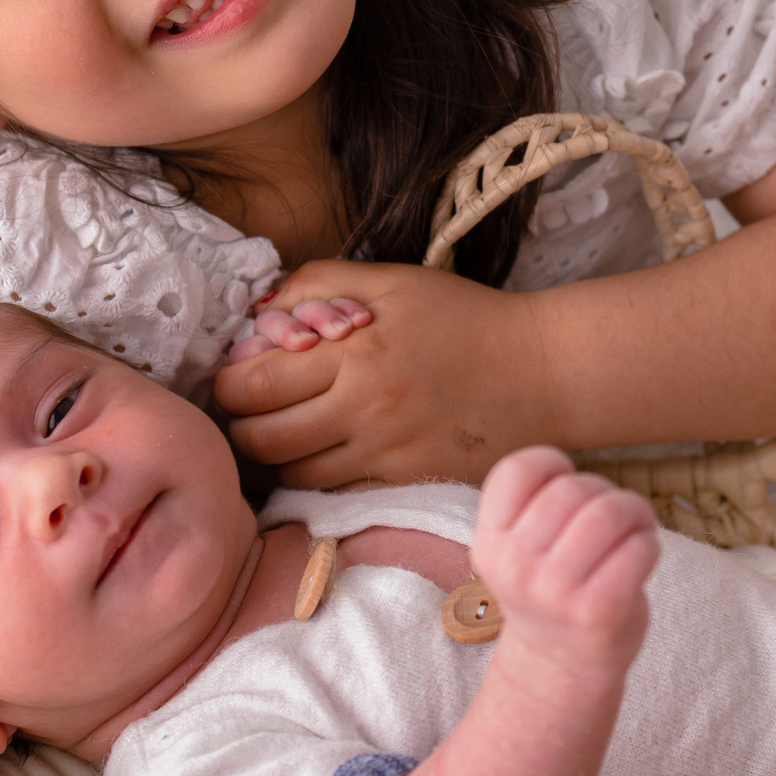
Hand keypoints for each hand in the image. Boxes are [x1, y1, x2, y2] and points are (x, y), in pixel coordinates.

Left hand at [213, 262, 552, 486]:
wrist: (545, 372)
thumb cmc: (466, 319)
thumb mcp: (394, 281)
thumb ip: (320, 283)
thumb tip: (259, 310)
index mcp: (355, 352)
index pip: (250, 386)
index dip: (230, 383)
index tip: (241, 373)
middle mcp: (366, 409)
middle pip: (262, 440)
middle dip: (243, 426)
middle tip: (255, 410)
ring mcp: (387, 454)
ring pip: (294, 475)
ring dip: (281, 456)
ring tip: (295, 430)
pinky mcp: (409, 484)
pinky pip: (338, 494)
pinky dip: (323, 478)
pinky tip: (334, 452)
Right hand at [471, 447, 659, 674]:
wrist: (557, 666)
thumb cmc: (549, 592)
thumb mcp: (517, 551)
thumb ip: (535, 509)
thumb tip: (584, 480)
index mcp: (489, 542)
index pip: (517, 470)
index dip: (552, 464)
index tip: (566, 486)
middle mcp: (516, 566)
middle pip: (570, 489)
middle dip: (602, 491)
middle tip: (612, 514)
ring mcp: (556, 591)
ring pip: (606, 513)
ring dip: (632, 510)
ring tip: (635, 526)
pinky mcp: (598, 610)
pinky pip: (636, 549)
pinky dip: (648, 543)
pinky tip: (641, 555)